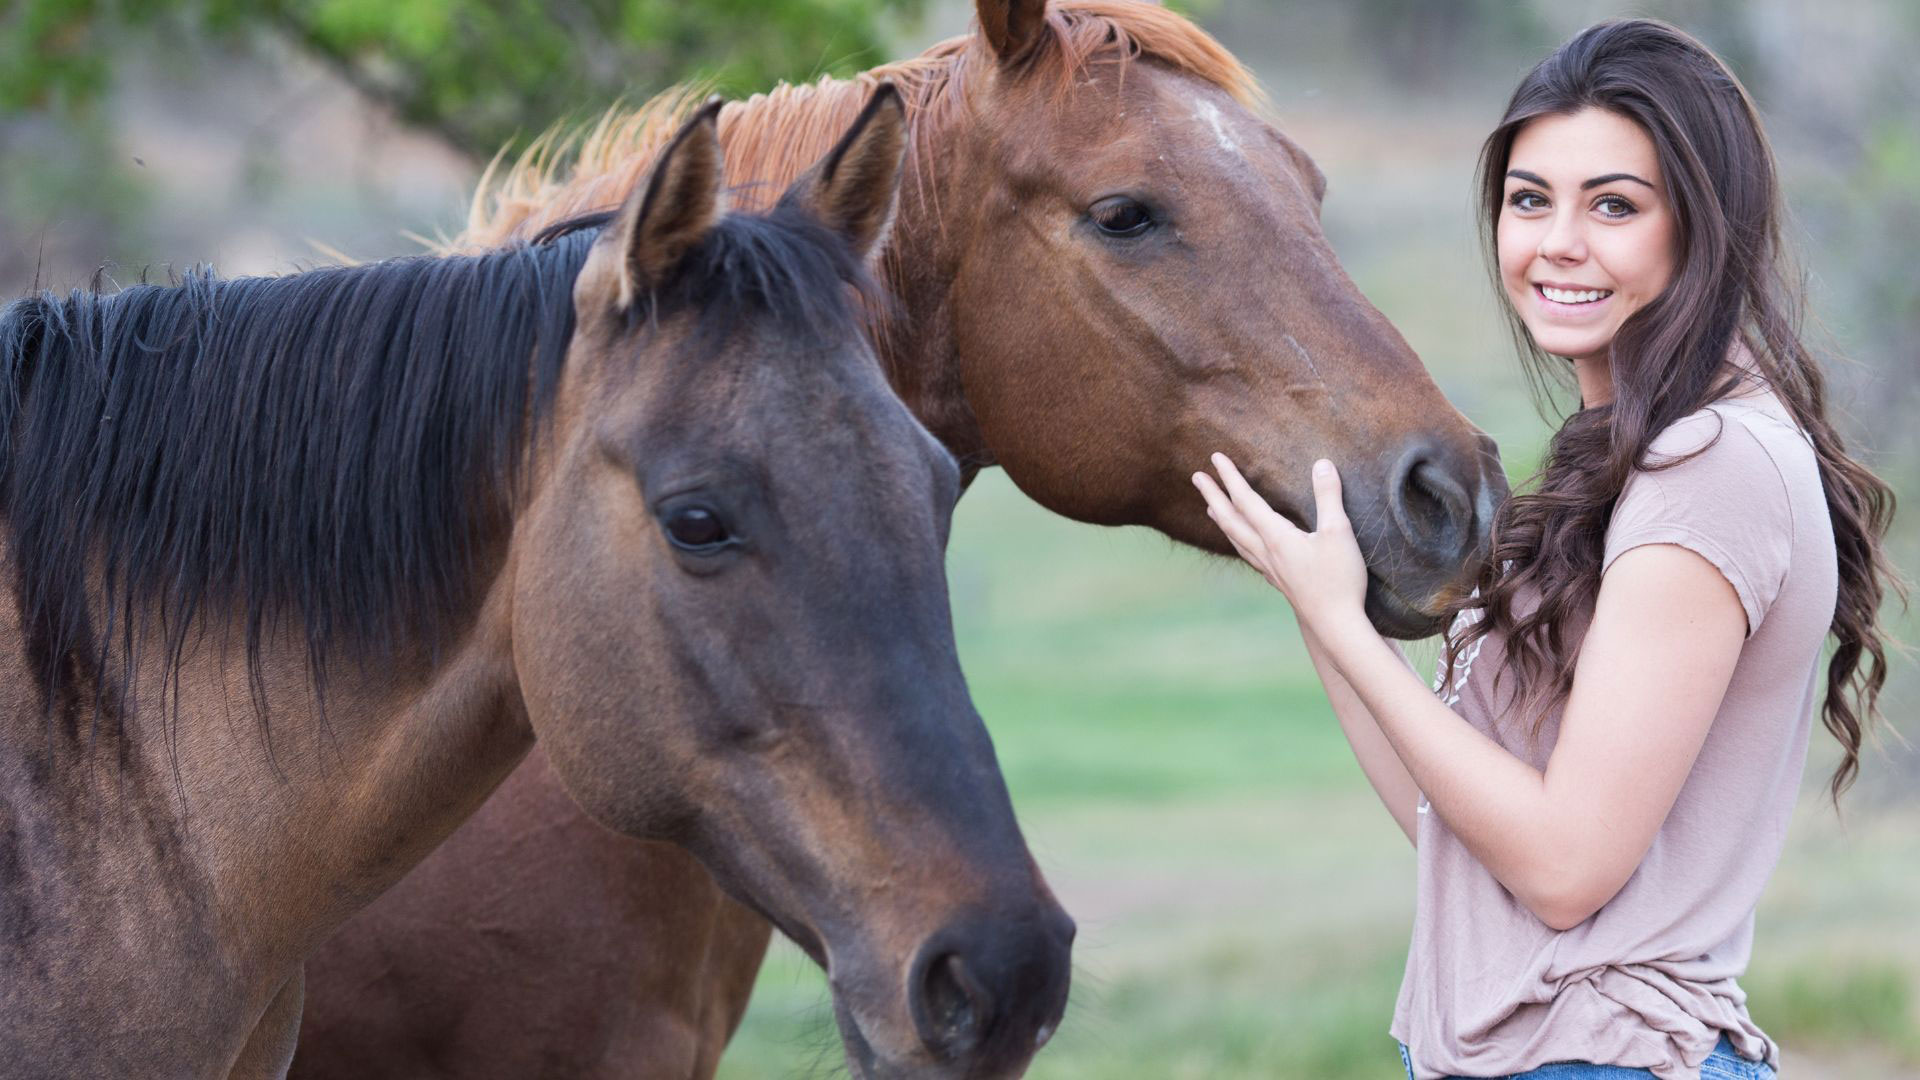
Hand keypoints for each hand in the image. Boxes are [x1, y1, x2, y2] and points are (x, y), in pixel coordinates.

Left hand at [1191, 454, 1369, 638]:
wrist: (1336, 625)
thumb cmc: (1339, 579)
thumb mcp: (1337, 532)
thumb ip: (1328, 497)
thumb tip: (1322, 463)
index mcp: (1275, 537)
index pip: (1246, 500)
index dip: (1230, 477)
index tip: (1215, 458)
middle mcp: (1266, 552)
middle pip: (1231, 520)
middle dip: (1213, 496)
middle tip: (1196, 478)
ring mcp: (1270, 570)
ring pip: (1237, 540)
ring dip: (1222, 520)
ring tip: (1210, 509)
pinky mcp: (1280, 582)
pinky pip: (1250, 557)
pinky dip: (1239, 543)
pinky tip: (1245, 546)